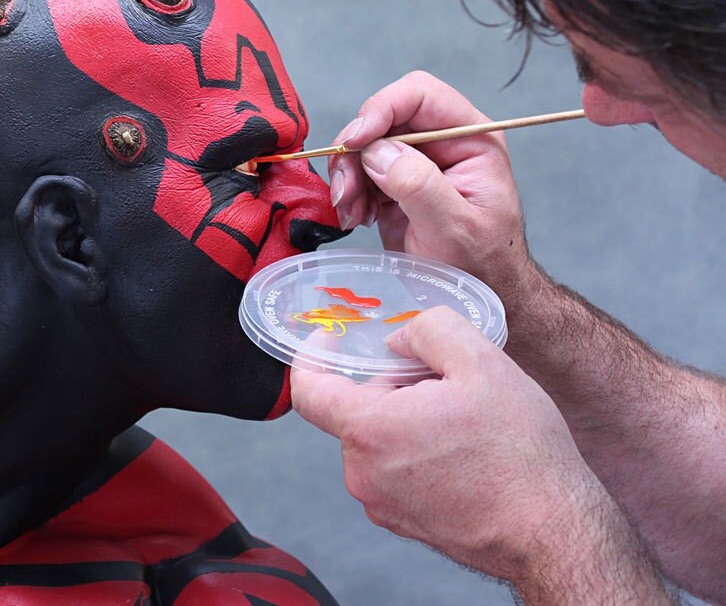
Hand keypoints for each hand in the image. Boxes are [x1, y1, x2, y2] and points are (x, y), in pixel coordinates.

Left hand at [292, 307, 627, 587]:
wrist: (554, 532)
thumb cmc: (520, 453)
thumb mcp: (481, 361)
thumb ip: (427, 329)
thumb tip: (397, 340)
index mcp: (370, 431)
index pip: (308, 390)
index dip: (311, 356)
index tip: (331, 339)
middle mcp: (363, 474)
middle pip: (355, 411)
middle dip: (390, 387)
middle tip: (442, 383)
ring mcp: (381, 504)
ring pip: (377, 442)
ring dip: (406, 422)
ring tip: (462, 423)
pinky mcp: (404, 523)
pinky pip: (394, 472)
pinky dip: (416, 453)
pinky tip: (464, 453)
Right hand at [328, 71, 531, 293]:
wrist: (479, 294)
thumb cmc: (482, 264)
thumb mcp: (455, 227)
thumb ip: (419, 185)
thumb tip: (377, 152)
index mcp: (470, 138)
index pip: (420, 95)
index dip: (382, 108)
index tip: (354, 141)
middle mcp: (441, 142)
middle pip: (383, 118)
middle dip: (356, 152)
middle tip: (346, 191)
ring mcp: (416, 161)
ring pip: (363, 145)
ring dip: (347, 176)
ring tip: (352, 213)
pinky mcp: (393, 182)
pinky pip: (357, 171)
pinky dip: (348, 193)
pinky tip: (357, 219)